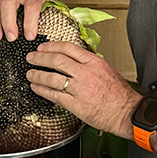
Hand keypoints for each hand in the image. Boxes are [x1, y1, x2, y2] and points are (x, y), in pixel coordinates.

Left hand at [26, 41, 142, 139]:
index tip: (43, 47)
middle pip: (57, 60)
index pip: (68, 48)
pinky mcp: (76, 105)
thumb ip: (88, 63)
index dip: (51, 46)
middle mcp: (85, 73)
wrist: (126, 111)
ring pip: (52, 78)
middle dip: (40, 58)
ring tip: (30, 74)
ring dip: (38, 75)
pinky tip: (36, 88)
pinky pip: (54, 95)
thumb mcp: (105, 69)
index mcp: (93, 62)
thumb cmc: (118, 93)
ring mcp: (80, 89)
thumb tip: (72, 58)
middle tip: (31, 57)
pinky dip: (42, 90)